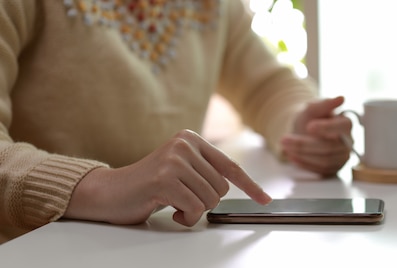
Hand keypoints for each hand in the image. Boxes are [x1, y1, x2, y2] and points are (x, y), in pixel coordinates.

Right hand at [64, 129, 271, 226]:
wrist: (109, 191)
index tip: (264, 199)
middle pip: (221, 188)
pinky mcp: (165, 179)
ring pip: (210, 199)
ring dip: (194, 210)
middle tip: (183, 199)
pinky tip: (170, 210)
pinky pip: (195, 208)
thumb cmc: (148, 185)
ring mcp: (174, 160)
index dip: (250, 185)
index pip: (230, 166)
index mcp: (191, 139)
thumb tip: (236, 185)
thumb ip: (204, 171)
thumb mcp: (181, 169)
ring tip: (174, 203)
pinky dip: (186, 217)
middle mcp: (184, 144)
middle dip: (206, 202)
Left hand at [280, 96, 351, 175]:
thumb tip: (340, 99)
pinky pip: (320, 170)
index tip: (309, 126)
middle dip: (305, 144)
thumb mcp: (312, 108)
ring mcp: (342, 157)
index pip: (341, 127)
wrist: (304, 133)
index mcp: (346, 124)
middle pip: (330, 147)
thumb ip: (324, 104)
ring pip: (324, 161)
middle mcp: (348, 142)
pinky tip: (292, 156)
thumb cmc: (310, 119)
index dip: (326, 128)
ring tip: (286, 147)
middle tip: (285, 139)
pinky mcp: (333, 169)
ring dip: (302, 154)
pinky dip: (304, 163)